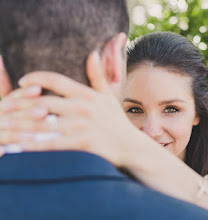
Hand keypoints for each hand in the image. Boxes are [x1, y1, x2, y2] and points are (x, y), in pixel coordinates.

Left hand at [0, 52, 134, 166]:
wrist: (129, 146)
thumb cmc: (116, 120)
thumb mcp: (109, 95)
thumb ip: (98, 75)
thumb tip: (93, 52)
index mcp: (87, 95)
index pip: (57, 81)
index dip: (37, 78)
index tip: (22, 81)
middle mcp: (83, 109)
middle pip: (44, 102)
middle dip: (20, 104)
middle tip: (3, 106)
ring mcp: (81, 127)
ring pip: (43, 124)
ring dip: (19, 125)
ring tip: (2, 125)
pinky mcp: (80, 144)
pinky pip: (50, 144)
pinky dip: (31, 145)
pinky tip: (16, 145)